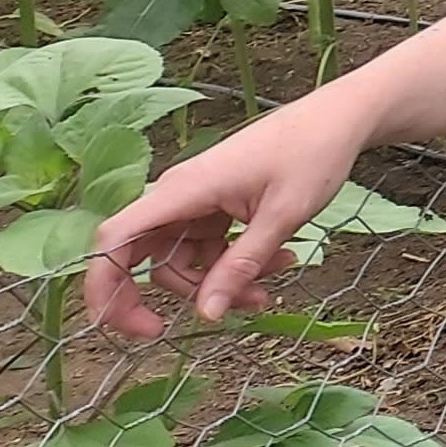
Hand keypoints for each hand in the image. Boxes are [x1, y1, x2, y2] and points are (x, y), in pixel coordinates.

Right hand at [82, 94, 368, 339]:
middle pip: (147, 260)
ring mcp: (196, 203)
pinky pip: (209, 250)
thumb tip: (206, 314)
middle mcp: (179, 197)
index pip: (114, 240)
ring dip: (222, 282)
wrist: (339, 119)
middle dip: (183, 293)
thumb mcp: (282, 216)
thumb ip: (241, 265)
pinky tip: (279, 263)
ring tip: (271, 285)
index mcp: (182, 191)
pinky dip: (235, 265)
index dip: (106, 288)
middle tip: (222, 315)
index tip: (134, 327)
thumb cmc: (312, 154)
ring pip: (185, 261)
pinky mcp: (216, 209)